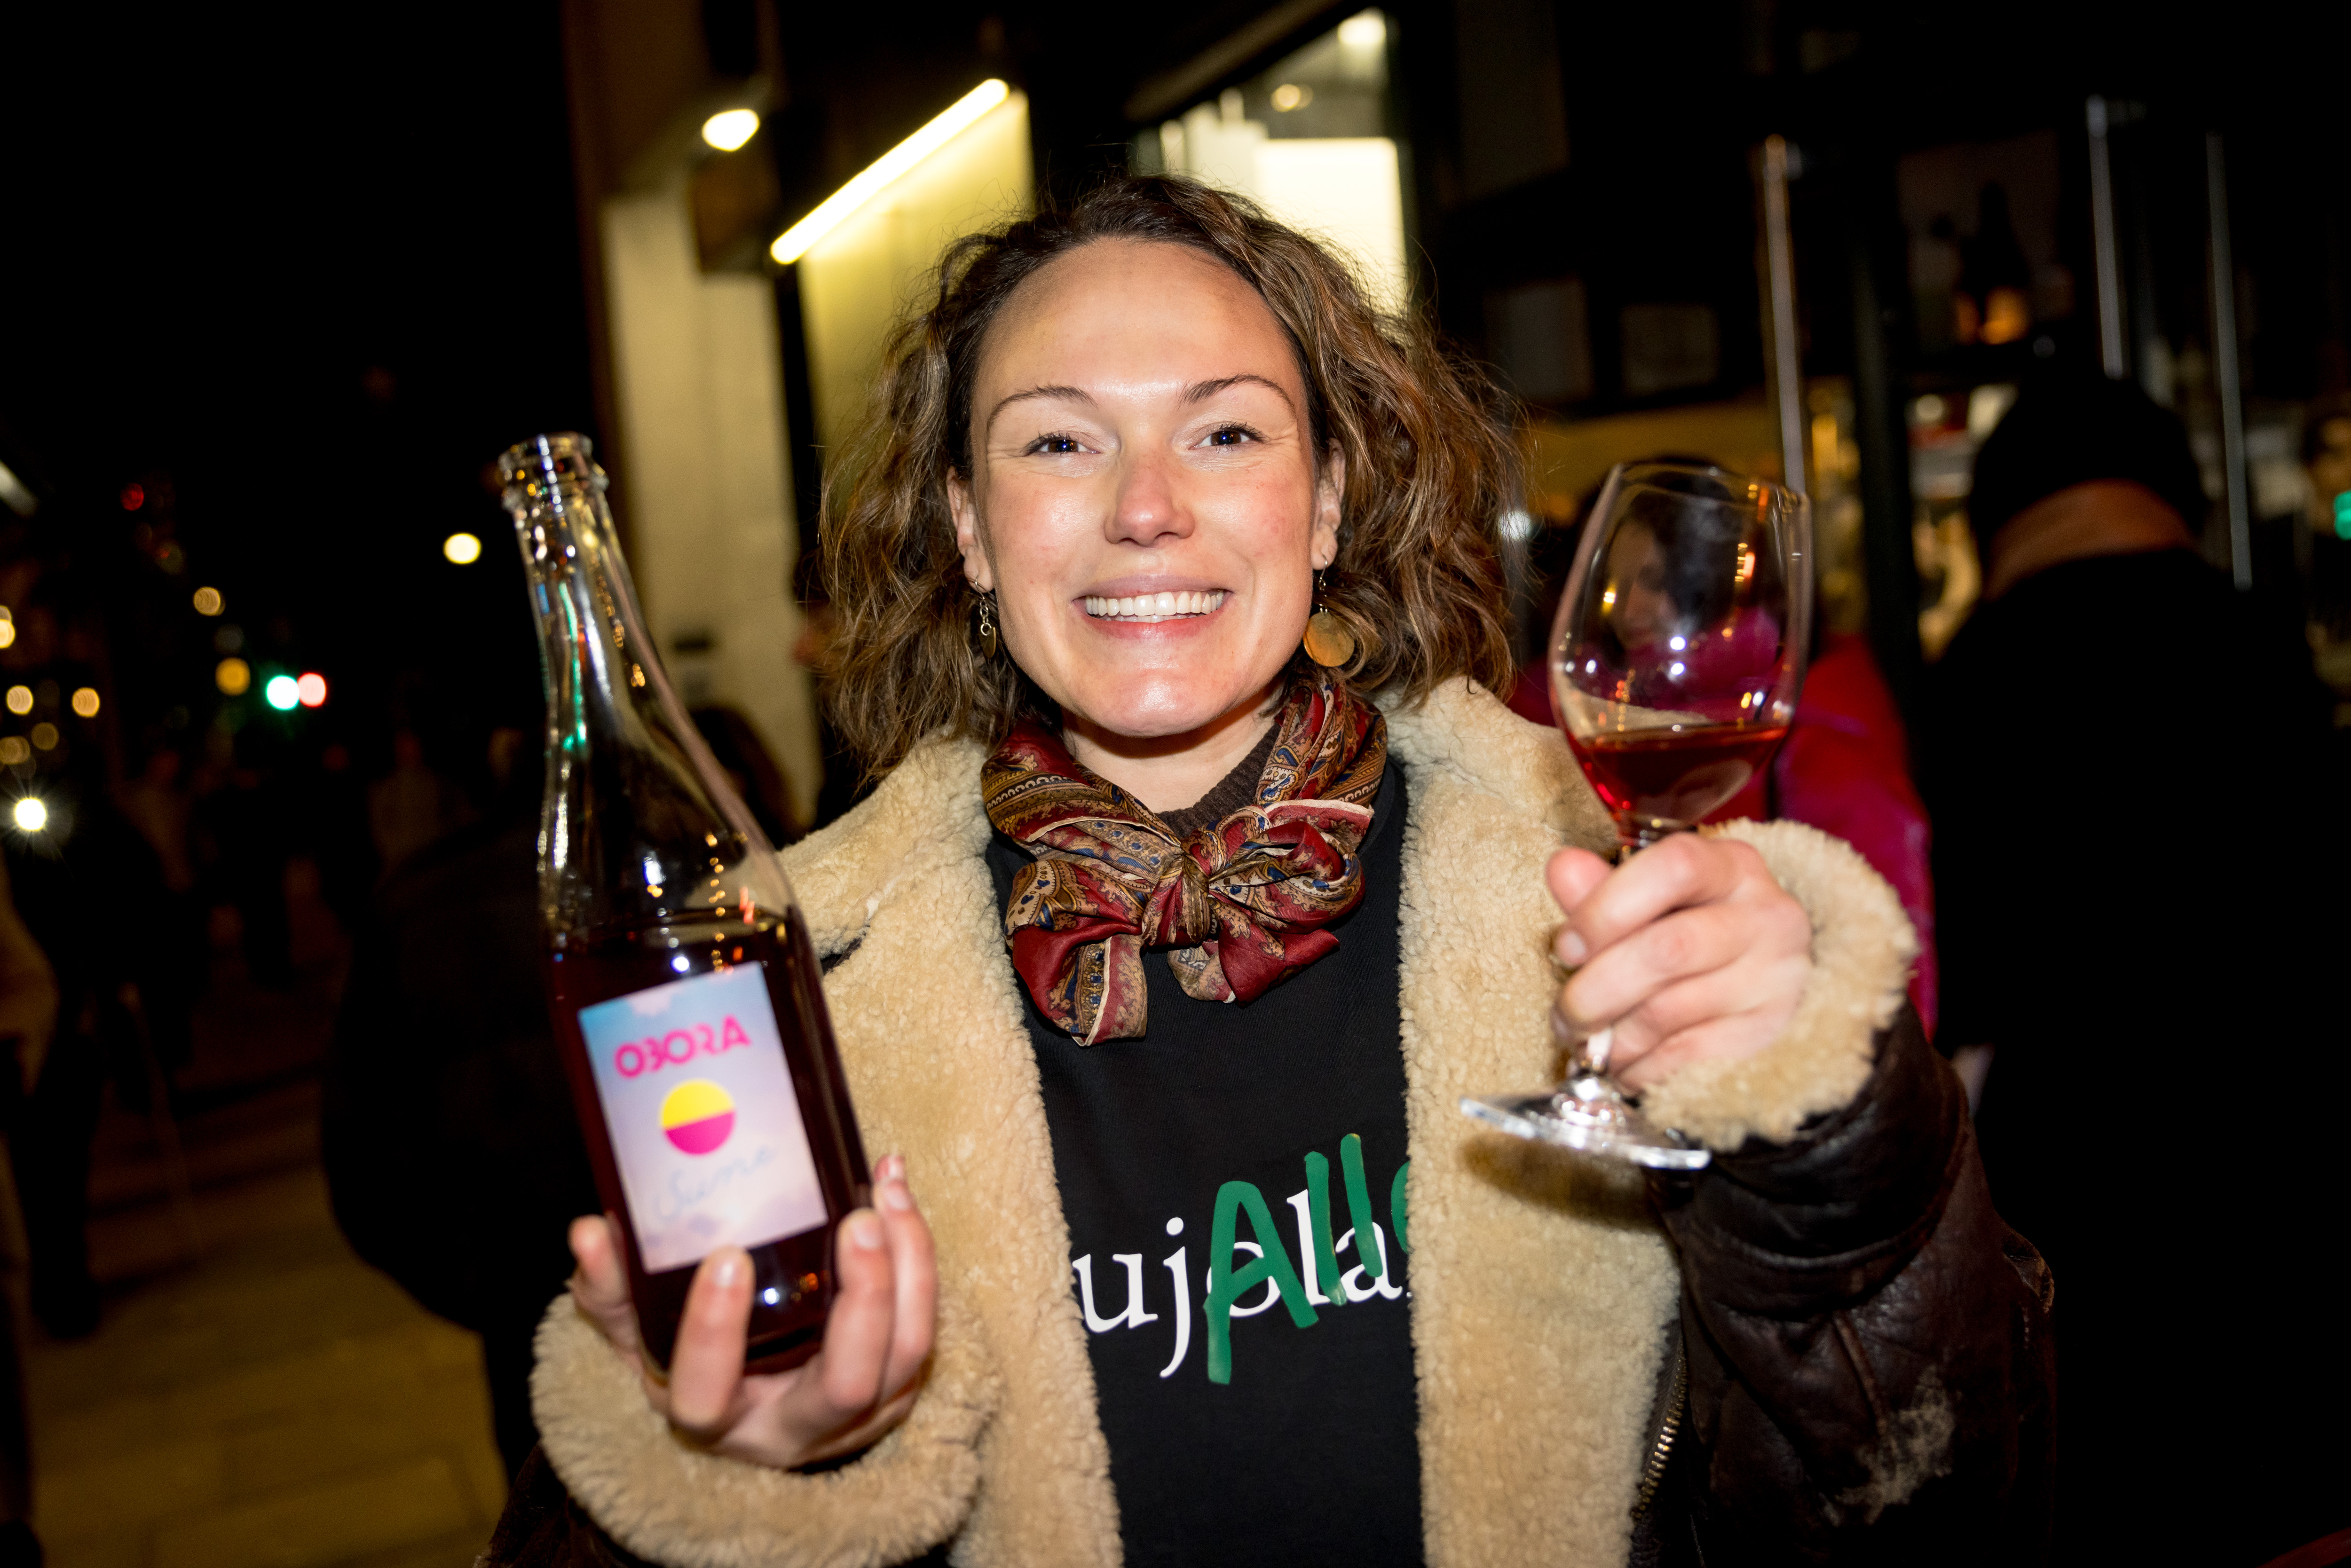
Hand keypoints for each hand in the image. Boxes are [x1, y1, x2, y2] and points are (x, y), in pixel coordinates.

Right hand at [567, 1153, 936, 1468]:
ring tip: (884, 1190)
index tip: (726, 1255)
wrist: (751, 1405)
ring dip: (908, 1267)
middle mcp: (792, 1430)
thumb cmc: (689, 1359)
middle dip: (861, 1299)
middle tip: (855, 1220)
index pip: (708, 1396)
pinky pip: (923, 1328)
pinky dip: (919, 1257)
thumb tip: (588, 1231)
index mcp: (715, 1421)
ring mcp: (857, 1415)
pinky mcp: (897, 1387)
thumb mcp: (638, 1335)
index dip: (715, 1334)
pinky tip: (894, 1191)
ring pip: (905, 1354)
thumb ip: (612, 1289)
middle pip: (845, 1385)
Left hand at [1547, 834, 1812, 1091]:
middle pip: (1667, 949)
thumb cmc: (1689, 939)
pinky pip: (1685, 1056)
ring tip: (1588, 1044)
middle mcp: (1765, 916)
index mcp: (1731, 867)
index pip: (1674, 868)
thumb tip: (1563, 868)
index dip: (1607, 908)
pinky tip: (1625, 1065)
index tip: (1567, 947)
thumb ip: (1602, 889)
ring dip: (1612, 1037)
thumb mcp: (1649, 904)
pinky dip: (1639, 1066)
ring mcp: (1775, 978)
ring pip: (1670, 1010)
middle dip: (1596, 991)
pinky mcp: (1768, 1034)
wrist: (1758, 995)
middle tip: (1566, 1016)